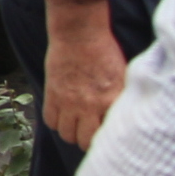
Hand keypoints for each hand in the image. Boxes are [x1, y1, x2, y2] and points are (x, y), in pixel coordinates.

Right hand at [40, 0, 127, 148]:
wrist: (79, 33)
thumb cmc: (104, 51)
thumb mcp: (124, 76)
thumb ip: (122, 99)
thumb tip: (125, 116)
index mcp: (111, 101)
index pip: (107, 136)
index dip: (107, 140)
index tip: (107, 138)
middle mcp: (89, 106)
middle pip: (83, 141)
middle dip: (87, 140)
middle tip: (90, 133)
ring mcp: (68, 102)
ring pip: (66, 134)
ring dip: (71, 132)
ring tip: (76, 125)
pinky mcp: (52, 95)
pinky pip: (50, 121)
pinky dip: (56, 121)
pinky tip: (63, 114)